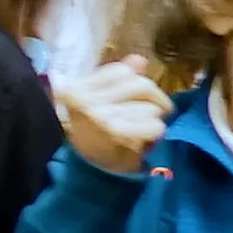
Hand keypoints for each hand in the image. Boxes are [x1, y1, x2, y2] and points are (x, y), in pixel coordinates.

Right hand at [55, 52, 171, 174]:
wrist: (91, 172)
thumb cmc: (95, 135)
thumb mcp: (99, 102)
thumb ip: (117, 79)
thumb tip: (138, 60)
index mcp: (76, 89)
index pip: (122, 70)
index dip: (135, 83)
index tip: (133, 98)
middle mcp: (85, 101)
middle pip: (140, 84)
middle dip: (153, 99)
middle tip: (151, 113)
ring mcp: (101, 117)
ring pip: (151, 106)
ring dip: (154, 118)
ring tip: (140, 129)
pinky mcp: (119, 134)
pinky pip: (155, 125)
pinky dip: (156, 133)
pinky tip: (144, 141)